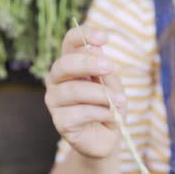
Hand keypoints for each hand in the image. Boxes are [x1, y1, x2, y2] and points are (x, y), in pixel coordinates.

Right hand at [45, 26, 126, 158]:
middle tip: (110, 67)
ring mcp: (54, 101)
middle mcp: (57, 80)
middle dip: (88, 64)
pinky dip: (100, 112)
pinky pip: (79, 112)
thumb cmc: (110, 106)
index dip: (84, 35)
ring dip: (101, 94)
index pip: (70, 42)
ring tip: (120, 101)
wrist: (108, 138)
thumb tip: (96, 50)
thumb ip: (106, 70)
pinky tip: (111, 115)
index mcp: (71, 65)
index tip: (104, 38)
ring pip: (73, 90)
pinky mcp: (60, 122)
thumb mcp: (114, 85)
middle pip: (64, 64)